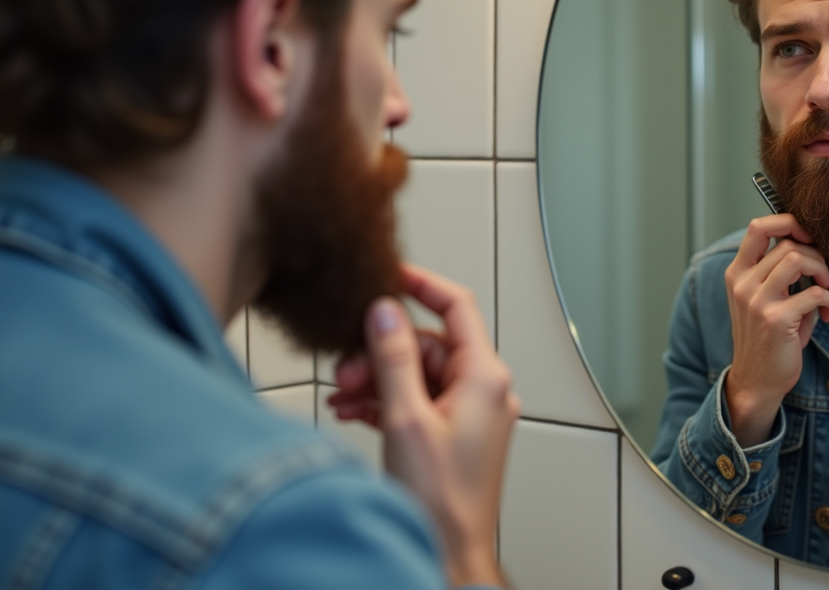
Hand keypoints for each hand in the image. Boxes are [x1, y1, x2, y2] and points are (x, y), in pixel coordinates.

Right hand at [328, 264, 519, 587]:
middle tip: (347, 365)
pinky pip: (416, 400)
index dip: (421, 285)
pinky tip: (352, 409)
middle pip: (428, 344)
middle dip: (382, 349)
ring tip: (344, 394)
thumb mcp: (406, 418)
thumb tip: (385, 312)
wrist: (449, 554)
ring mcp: (469, 414)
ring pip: (417, 373)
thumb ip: (395, 358)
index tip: (389, 275)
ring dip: (377, 378)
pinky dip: (385, 400)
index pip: (457, 306)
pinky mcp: (452, 434)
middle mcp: (484, 390)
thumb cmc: (441, 501)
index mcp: (484, 377)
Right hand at [723, 215, 828, 447]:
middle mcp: (742, 283)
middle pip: (787, 244)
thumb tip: (809, 241)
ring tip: (824, 291)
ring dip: (822, 272)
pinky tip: (826, 313)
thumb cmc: (766, 336)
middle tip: (823, 277)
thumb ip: (777, 270)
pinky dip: (828, 299)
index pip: (757, 227)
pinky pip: (813, 292)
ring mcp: (756, 301)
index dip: (788, 222)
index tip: (807, 236)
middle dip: (816, 256)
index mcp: (737, 273)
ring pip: (797, 259)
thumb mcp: (763, 297)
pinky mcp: (775, 320)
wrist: (757, 380)